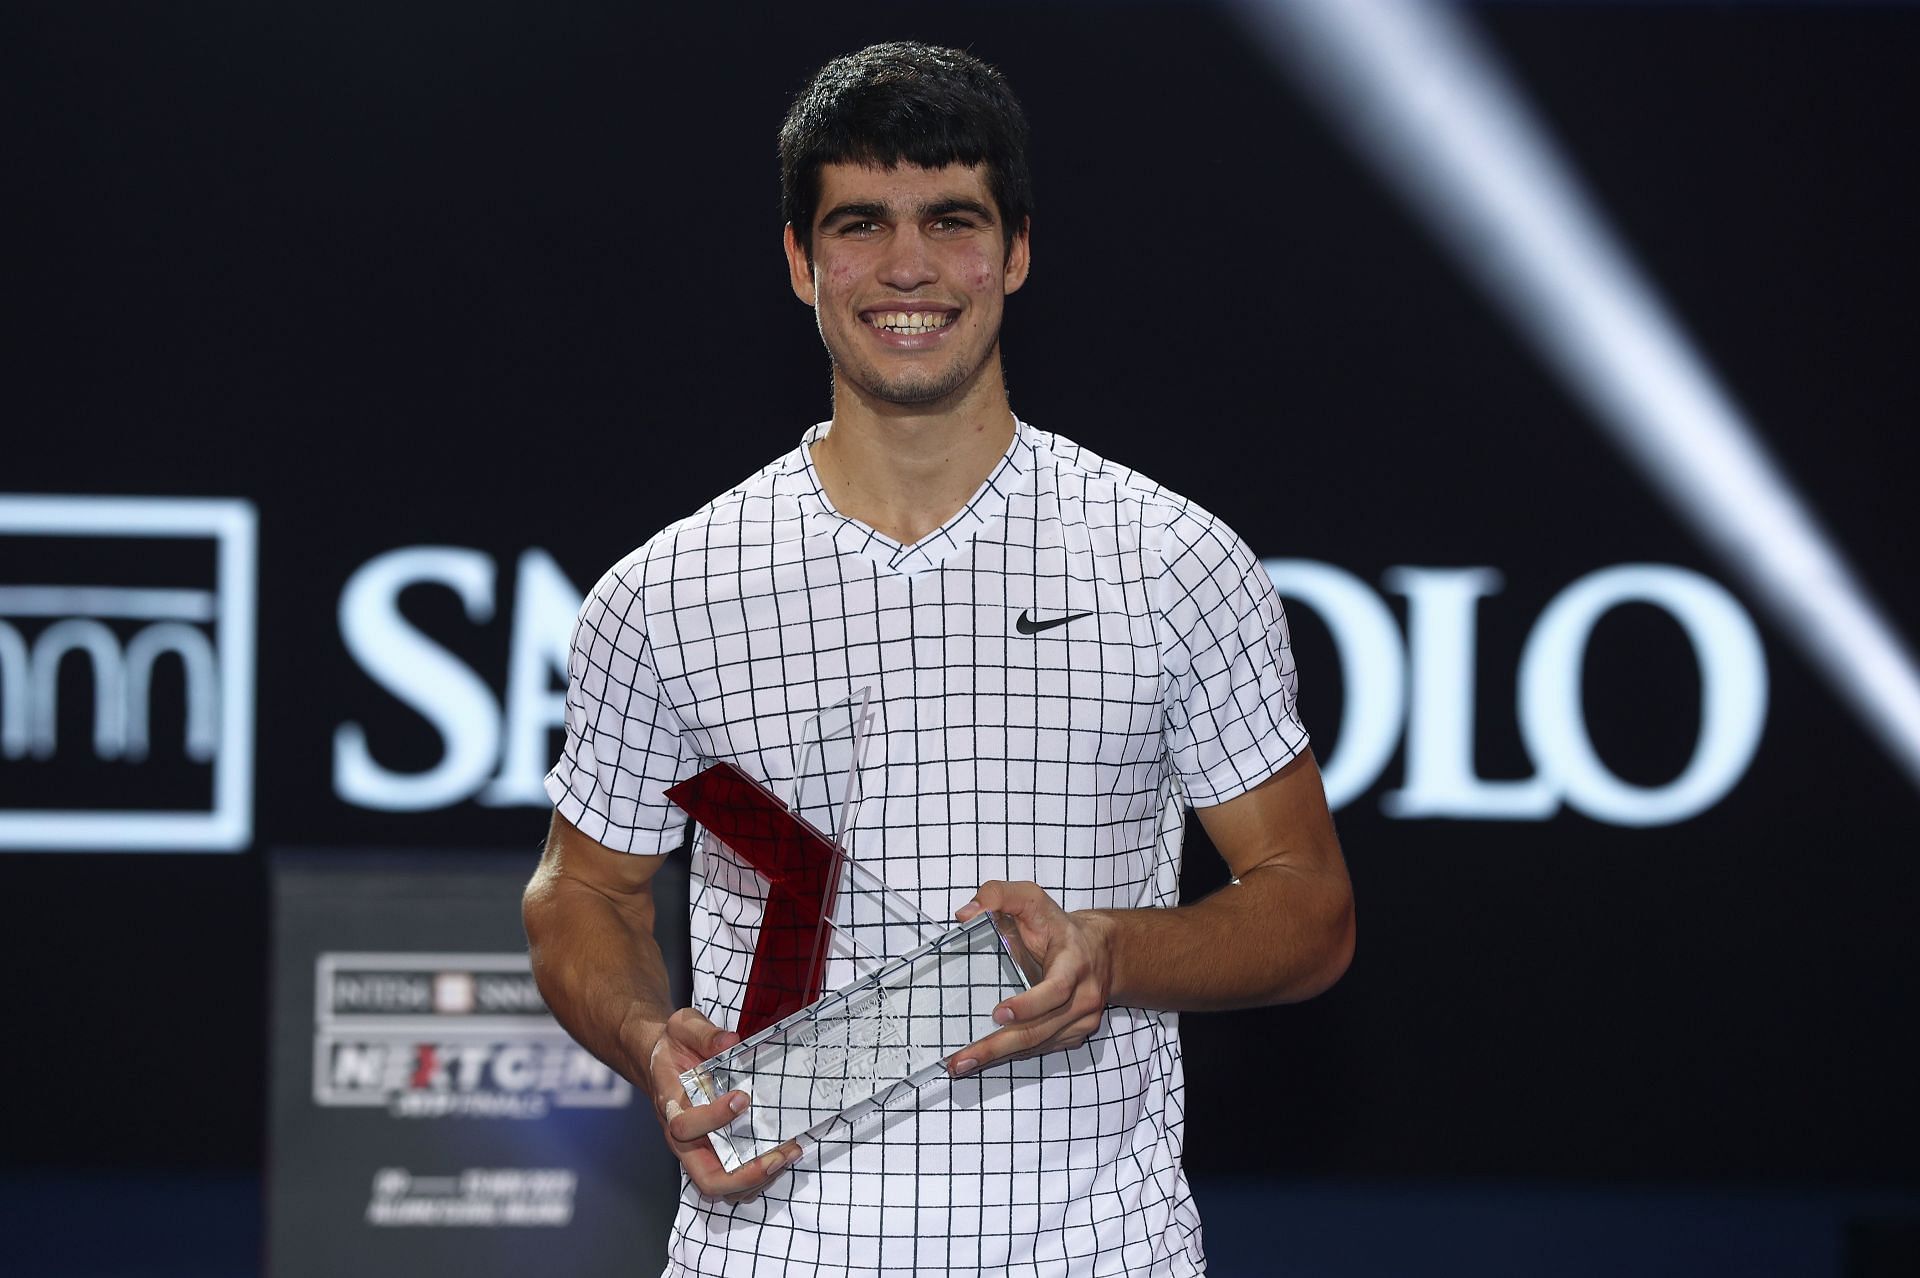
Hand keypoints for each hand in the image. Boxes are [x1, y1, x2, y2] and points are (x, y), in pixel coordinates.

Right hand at [632, 1006, 801, 1202]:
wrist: (662, 1060)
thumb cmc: (674, 1046)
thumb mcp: (684, 1027)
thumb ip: (703, 1033)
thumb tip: (730, 1041)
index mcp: (672, 1107)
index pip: (685, 1126)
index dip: (713, 1118)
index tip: (742, 1097)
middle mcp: (684, 1138)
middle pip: (706, 1178)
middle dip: (744, 1175)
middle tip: (776, 1156)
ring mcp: (701, 1148)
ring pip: (725, 1185)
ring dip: (758, 1179)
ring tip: (789, 1154)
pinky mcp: (716, 1149)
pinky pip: (735, 1175)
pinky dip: (760, 1174)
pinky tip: (784, 1153)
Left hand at [950, 881, 1114, 1076]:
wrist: (1101, 951)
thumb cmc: (1059, 927)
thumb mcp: (1032, 899)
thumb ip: (999, 895)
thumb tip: (964, 914)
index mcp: (1074, 963)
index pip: (1056, 990)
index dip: (1029, 1005)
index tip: (997, 1013)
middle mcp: (1083, 997)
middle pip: (1041, 1029)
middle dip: (999, 1046)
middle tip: (963, 1058)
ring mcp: (1081, 1021)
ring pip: (1038, 1044)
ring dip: (999, 1057)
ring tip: (962, 1065)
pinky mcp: (1074, 1034)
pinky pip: (1041, 1048)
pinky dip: (1012, 1055)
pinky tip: (985, 1058)